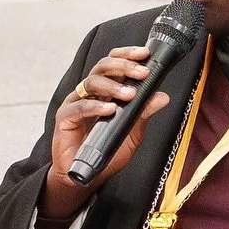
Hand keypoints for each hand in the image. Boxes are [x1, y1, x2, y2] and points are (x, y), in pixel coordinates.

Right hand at [41, 45, 169, 218]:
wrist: (86, 174)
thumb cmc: (107, 150)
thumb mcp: (132, 132)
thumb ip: (144, 113)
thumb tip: (163, 96)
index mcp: (105, 90)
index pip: (114, 63)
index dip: (127, 55)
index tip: (145, 54)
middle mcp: (90, 92)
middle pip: (103, 67)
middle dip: (124, 66)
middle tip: (142, 73)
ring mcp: (76, 103)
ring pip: (91, 82)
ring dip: (113, 86)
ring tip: (129, 94)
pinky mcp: (65, 117)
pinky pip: (78, 106)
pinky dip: (95, 106)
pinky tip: (109, 109)